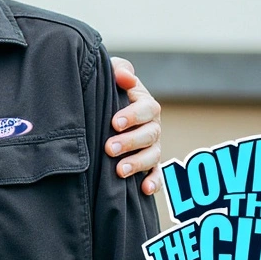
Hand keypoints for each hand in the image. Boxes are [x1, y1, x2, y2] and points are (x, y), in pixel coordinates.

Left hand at [106, 56, 162, 194]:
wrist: (103, 107)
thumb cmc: (108, 88)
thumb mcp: (111, 74)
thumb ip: (119, 70)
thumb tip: (125, 76)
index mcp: (146, 104)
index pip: (146, 109)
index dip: (132, 116)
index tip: (114, 123)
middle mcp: (153, 125)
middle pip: (149, 135)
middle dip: (130, 142)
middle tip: (108, 149)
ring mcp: (152, 146)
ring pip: (152, 156)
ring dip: (138, 163)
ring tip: (119, 171)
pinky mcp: (149, 164)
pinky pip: (156, 174)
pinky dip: (154, 182)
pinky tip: (144, 189)